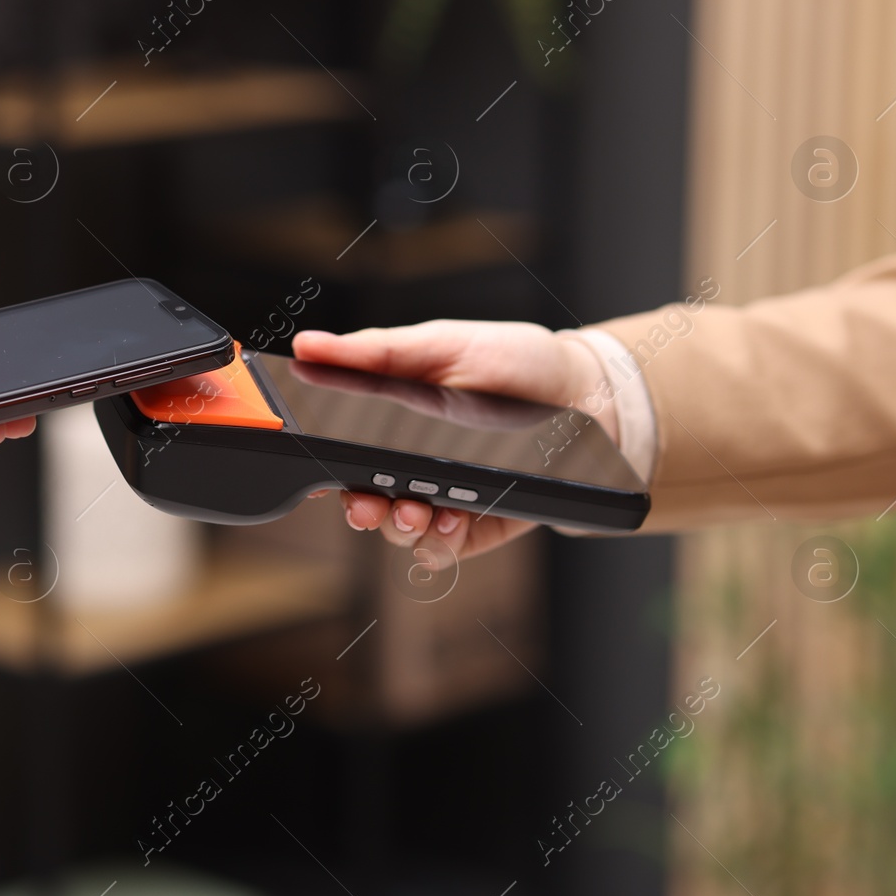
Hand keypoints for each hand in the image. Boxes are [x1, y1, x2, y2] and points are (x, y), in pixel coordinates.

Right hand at [291, 320, 617, 563]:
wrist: (586, 394)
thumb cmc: (514, 362)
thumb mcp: (440, 343)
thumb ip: (374, 351)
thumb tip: (309, 345)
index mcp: (390, 424)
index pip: (340, 456)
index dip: (323, 471)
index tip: (318, 478)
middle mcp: (411, 467)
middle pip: (363, 502)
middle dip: (357, 509)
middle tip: (364, 503)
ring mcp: (443, 499)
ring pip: (398, 533)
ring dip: (397, 528)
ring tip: (415, 510)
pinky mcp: (476, 526)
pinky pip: (441, 552)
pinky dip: (436, 544)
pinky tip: (448, 520)